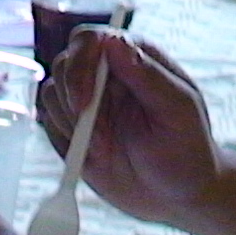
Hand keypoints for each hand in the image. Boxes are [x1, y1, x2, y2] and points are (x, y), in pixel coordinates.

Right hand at [36, 29, 235, 234]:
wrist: (176, 194)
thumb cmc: (186, 149)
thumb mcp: (178, 112)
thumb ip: (148, 76)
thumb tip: (115, 42)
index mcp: (135, 57)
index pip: (92, 40)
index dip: (80, 66)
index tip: (85, 104)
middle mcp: (107, 72)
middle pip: (65, 63)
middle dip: (74, 102)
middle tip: (101, 140)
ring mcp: (88, 98)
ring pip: (52, 91)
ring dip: (72, 124)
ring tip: (105, 149)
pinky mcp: (73, 125)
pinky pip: (49, 120)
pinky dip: (64, 138)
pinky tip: (94, 153)